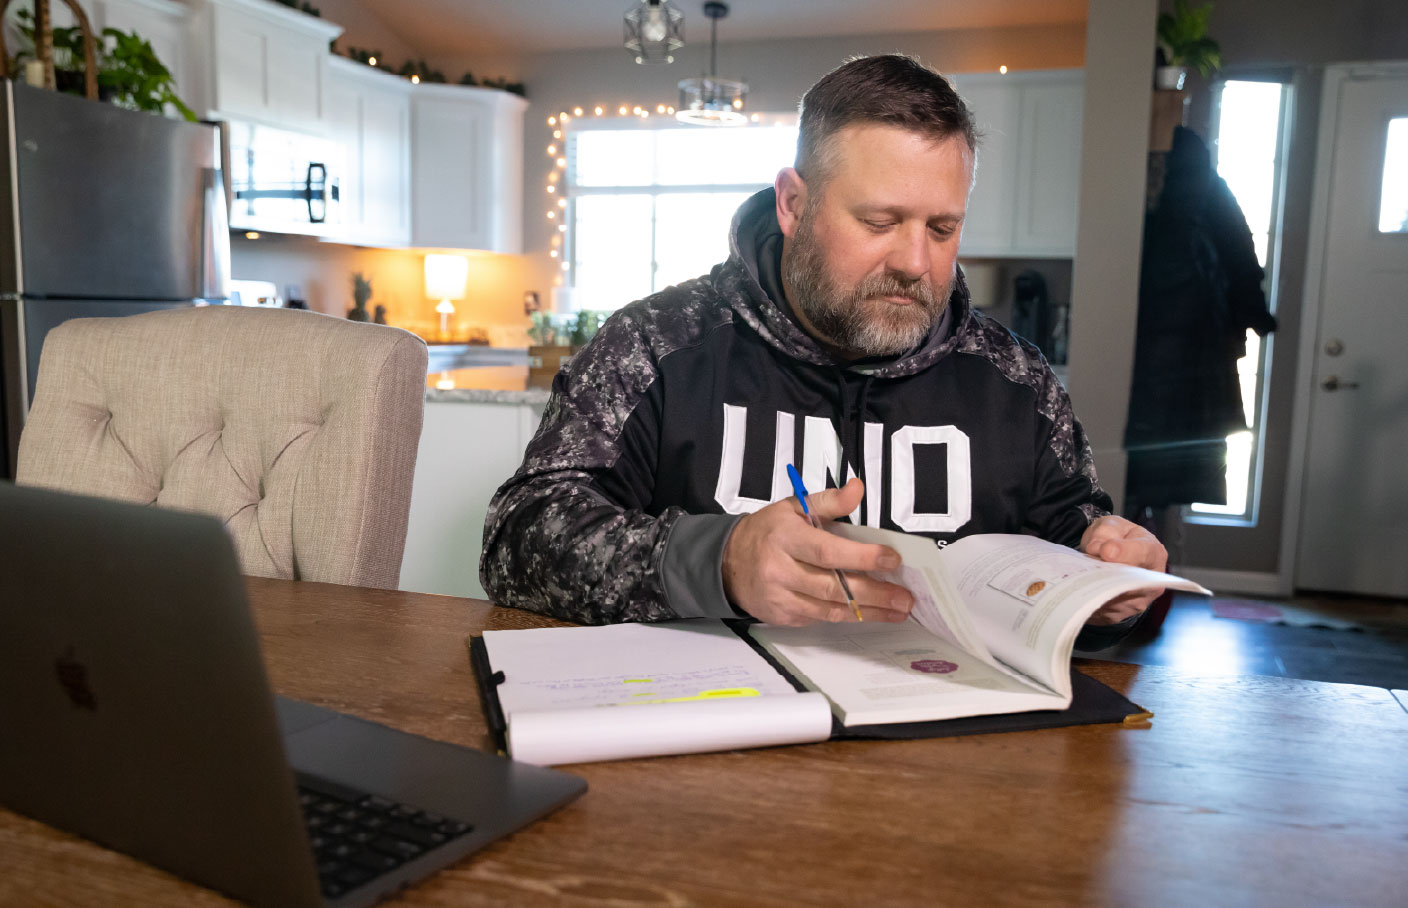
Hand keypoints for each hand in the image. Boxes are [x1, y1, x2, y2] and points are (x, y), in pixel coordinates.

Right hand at [721, 478, 914, 625]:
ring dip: (869, 611)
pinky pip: (820, 619)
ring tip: (897, 609)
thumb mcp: (793, 507)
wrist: (728, 563)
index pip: (827, 551)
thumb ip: (829, 501)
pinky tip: (870, 613)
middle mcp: (781, 570)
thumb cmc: (767, 533)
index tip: (892, 559)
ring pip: (830, 609)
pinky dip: (847, 616)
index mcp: (786, 537)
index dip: (862, 557)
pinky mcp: (783, 616)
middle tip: (904, 597)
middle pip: (834, 586)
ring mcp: (781, 597)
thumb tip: (857, 489)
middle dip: (875, 593)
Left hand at [1080, 515, 1167, 625]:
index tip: (1105, 552)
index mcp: (1153, 552)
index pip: (1142, 554)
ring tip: (1080, 578)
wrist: (1110, 556)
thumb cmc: (1115, 539)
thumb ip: (1105, 532)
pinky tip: (1079, 591)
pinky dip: (1089, 601)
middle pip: (1129, 583)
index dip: (1124, 553)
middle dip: (1105, 576)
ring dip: (1095, 590)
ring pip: (1114, 600)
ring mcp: (1138, 602)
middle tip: (1086, 569)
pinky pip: (1102, 612)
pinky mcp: (1120, 614)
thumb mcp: (1110, 525)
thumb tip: (1098, 548)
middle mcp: (1152, 581)